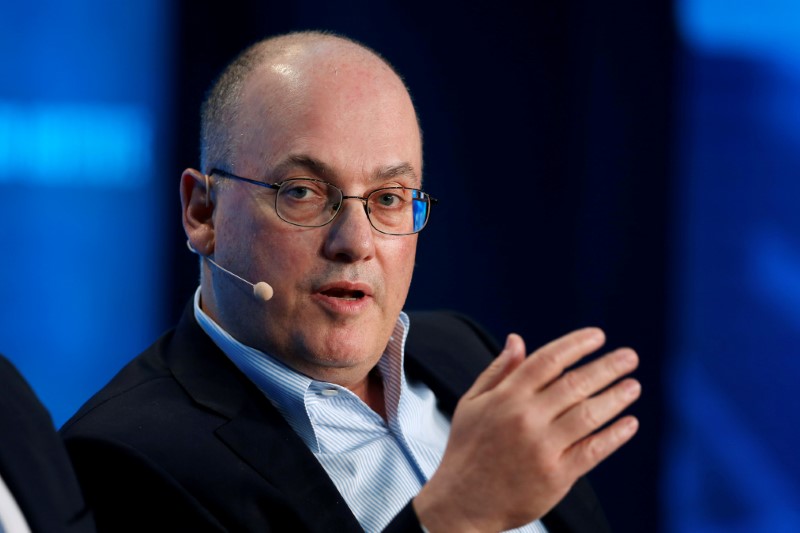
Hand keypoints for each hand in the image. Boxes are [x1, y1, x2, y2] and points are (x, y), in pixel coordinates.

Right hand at [413, 328, 639, 531]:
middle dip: (607, 367)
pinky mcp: (556, 476)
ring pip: (589, 414)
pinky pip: (593, 450)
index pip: (548, 361)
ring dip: (616, 397)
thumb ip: (497, 371)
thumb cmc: (467, 449)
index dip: (576, 345)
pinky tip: (629, 424)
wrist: (462, 503)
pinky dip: (614, 436)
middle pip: (575, 384)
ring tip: (633, 386)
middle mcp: (526, 419)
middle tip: (629, 357)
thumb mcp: (471, 403)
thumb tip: (517, 340)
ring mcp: (543, 448)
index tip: (597, 336)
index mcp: (505, 397)